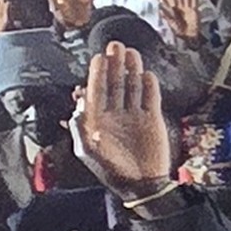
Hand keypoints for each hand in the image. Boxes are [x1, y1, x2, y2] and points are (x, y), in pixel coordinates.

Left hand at [72, 41, 176, 192]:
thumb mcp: (89, 152)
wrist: (143, 184)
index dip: (98, 73)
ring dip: (132, 70)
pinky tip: (146, 74)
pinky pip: (151, 98)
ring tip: (131, 52)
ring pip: (132, 86)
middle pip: (115, 83)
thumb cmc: (113, 170)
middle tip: (115, 46)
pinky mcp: (152, 120)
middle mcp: (116, 114)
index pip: (97, 90)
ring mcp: (135, 116)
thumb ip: (80, 130)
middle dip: (114, 65)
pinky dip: (149, 86)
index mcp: (99, 119)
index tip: (99, 57)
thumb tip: (78, 108)